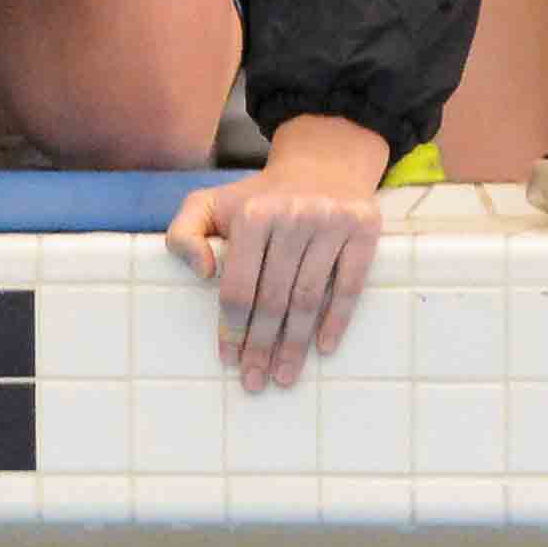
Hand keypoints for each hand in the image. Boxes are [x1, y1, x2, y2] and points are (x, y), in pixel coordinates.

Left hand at [163, 114, 387, 393]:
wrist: (321, 165)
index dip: (232, 328)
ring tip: (284, 375)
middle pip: (273, 299)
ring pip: (309, 298)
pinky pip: (350, 285)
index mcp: (252, 214)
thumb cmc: (257, 198)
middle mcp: (293, 215)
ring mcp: (331, 221)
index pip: (239, 286)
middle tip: (255, 381)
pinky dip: (337, 320)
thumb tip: (202, 272)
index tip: (229, 360)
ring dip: (296, 344)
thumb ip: (183, 234)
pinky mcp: (364, 228)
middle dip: (261, 346)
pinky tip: (323, 348)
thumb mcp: (207, 204)